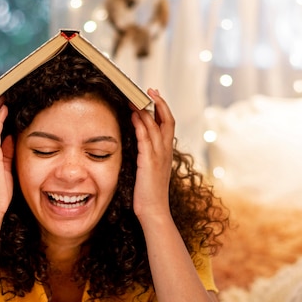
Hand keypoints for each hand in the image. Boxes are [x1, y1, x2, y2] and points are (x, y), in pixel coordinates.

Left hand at [130, 88, 174, 220]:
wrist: (154, 212)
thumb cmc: (150, 194)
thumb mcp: (150, 170)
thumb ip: (147, 156)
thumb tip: (139, 144)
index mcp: (167, 152)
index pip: (169, 124)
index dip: (163, 108)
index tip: (154, 95)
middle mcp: (165, 152)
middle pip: (166, 120)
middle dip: (158, 102)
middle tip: (148, 90)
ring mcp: (158, 156)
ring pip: (155, 126)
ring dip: (145, 110)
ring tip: (135, 99)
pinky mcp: (148, 162)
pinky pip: (145, 139)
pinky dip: (140, 126)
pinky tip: (133, 116)